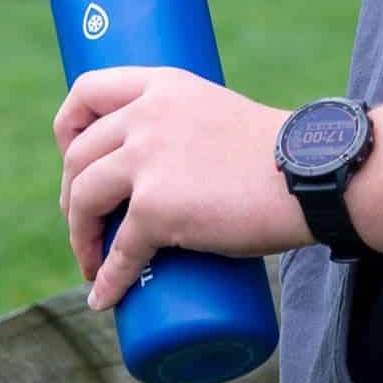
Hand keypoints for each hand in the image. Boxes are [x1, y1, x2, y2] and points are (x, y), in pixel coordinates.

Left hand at [53, 67, 311, 310]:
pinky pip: (119, 252)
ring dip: (79, 239)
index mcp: (160, 86)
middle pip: (79, 155)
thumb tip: (173, 171)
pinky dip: (107, 280)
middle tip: (84, 223)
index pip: (87, 90)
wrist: (315, 176)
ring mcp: (147, 162)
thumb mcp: (219, 114)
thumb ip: (188, 130)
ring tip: (91, 263)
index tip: (69, 154)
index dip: (67, 126)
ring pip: (85, 200)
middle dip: (71, 195)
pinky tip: (102, 296)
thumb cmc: (280, 153)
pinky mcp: (157, 208)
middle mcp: (145, 116)